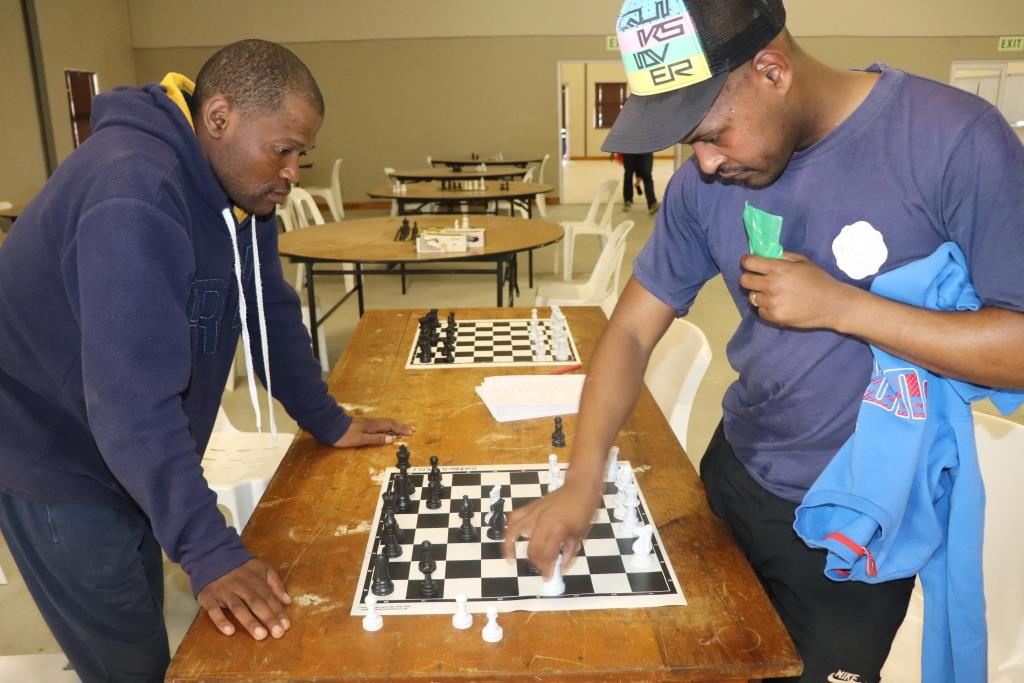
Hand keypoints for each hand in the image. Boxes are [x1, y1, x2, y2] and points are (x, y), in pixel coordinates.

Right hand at [197, 558, 290, 639]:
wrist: (213, 556)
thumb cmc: (242, 568)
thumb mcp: (262, 569)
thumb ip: (275, 584)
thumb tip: (288, 601)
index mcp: (255, 580)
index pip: (269, 598)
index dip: (278, 612)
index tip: (286, 626)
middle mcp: (241, 587)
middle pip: (256, 603)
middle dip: (268, 618)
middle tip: (277, 633)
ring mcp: (224, 592)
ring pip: (238, 608)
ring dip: (250, 621)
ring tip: (260, 635)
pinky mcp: (209, 597)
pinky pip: (214, 610)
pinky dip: (221, 621)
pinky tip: (230, 631)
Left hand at [334, 416, 414, 447]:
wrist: (329, 426)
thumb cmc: (344, 435)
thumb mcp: (360, 439)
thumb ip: (376, 439)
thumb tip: (391, 439)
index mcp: (372, 426)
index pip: (390, 426)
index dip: (401, 429)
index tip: (411, 432)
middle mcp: (371, 422)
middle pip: (389, 422)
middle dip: (401, 426)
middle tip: (411, 429)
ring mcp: (366, 422)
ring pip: (384, 422)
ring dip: (395, 425)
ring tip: (402, 428)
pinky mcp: (361, 423)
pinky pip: (379, 423)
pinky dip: (387, 425)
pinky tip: (385, 428)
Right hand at [502, 478, 601, 579]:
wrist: (579, 488)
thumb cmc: (583, 510)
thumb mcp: (580, 535)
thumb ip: (569, 552)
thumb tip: (561, 567)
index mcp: (557, 530)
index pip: (547, 555)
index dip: (547, 569)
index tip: (548, 577)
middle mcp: (542, 522)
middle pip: (532, 549)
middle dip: (535, 563)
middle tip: (540, 570)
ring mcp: (534, 513)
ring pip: (515, 532)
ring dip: (511, 547)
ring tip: (510, 558)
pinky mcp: (530, 507)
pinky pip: (514, 517)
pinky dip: (509, 528)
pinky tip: (510, 537)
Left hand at [739, 251, 856, 330]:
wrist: (833, 305)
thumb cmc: (819, 280)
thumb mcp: (803, 262)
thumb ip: (782, 257)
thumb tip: (765, 254)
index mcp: (779, 269)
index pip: (749, 263)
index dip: (747, 261)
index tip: (749, 262)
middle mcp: (772, 285)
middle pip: (744, 281)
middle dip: (749, 277)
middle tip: (759, 279)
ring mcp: (772, 303)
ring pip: (752, 297)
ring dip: (760, 294)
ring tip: (774, 294)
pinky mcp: (775, 317)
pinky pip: (760, 311)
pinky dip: (767, 308)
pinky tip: (780, 304)